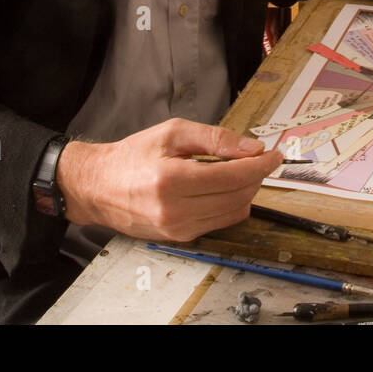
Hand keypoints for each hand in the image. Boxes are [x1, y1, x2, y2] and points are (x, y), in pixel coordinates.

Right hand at [57, 119, 282, 241]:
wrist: (98, 187)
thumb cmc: (132, 156)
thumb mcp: (172, 133)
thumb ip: (215, 138)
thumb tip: (251, 147)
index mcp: (172, 180)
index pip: (233, 176)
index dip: (260, 165)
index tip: (274, 155)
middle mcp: (176, 210)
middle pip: (238, 196)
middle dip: (256, 176)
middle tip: (259, 159)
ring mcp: (178, 229)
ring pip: (234, 213)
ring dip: (246, 192)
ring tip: (241, 171)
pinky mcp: (179, 238)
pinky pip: (220, 222)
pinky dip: (231, 205)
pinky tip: (225, 188)